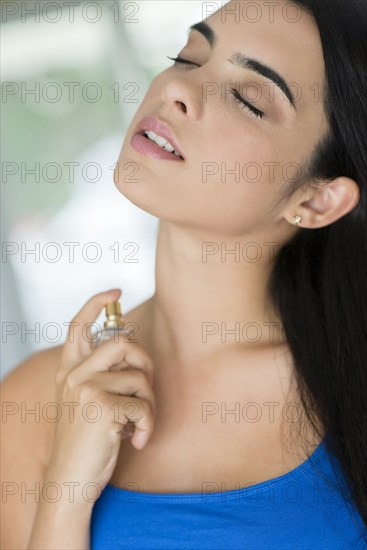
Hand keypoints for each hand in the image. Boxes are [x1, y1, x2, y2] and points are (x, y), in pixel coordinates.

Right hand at [44, 289, 154, 499]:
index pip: (77, 325)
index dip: (96, 302)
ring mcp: (85, 388)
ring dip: (149, 402)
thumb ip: (101, 376)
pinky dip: (149, 425)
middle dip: (145, 361)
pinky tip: (137, 441)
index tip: (115, 290)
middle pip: (122, 342)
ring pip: (139, 377)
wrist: (69, 483)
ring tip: (137, 423)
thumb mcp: (85, 403)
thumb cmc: (85, 444)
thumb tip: (132, 353)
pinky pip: (145, 405)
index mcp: (68, 371)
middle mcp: (74, 374)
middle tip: (145, 386)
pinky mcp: (101, 407)